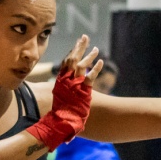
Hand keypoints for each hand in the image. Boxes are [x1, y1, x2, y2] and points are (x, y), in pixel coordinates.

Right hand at [25, 35, 98, 149]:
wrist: (60, 122)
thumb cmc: (59, 114)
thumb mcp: (59, 100)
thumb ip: (62, 93)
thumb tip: (62, 88)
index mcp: (60, 81)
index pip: (65, 63)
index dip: (71, 53)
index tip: (76, 45)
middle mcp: (66, 80)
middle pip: (72, 59)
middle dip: (79, 47)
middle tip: (84, 37)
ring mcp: (74, 84)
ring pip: (82, 65)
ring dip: (89, 55)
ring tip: (95, 48)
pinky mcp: (83, 90)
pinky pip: (91, 76)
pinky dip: (96, 68)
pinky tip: (101, 62)